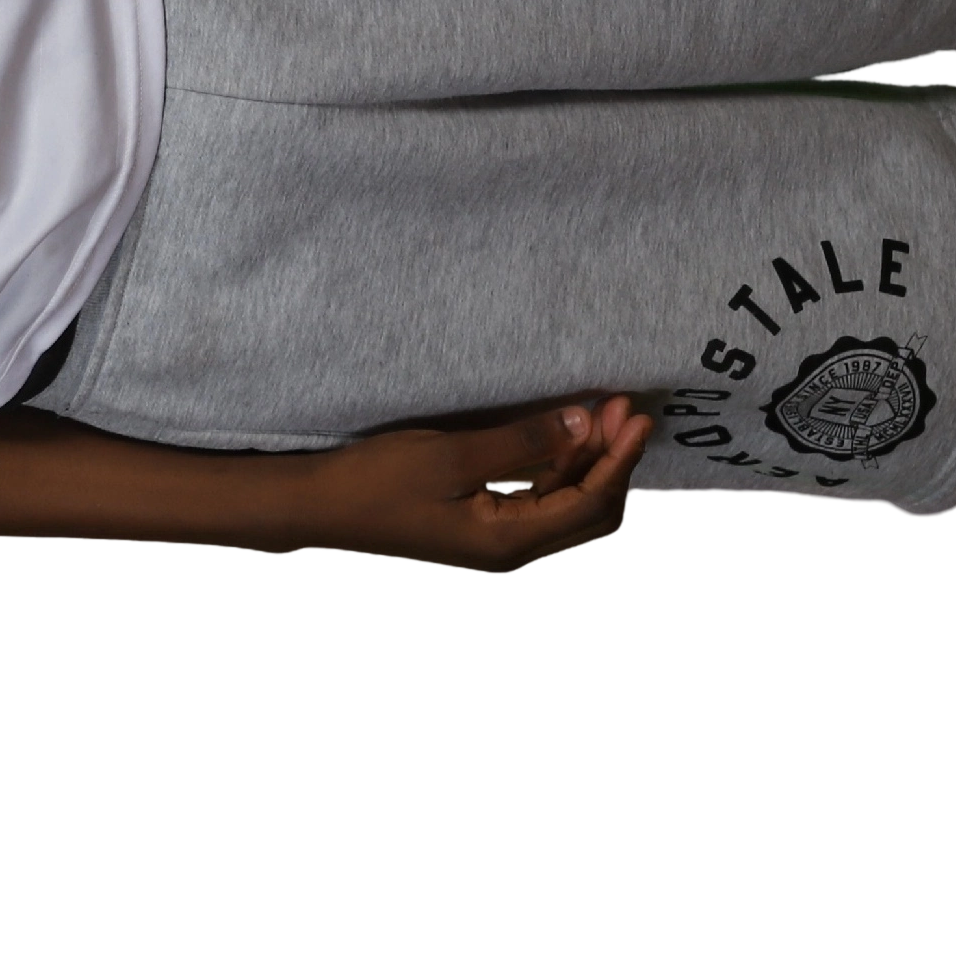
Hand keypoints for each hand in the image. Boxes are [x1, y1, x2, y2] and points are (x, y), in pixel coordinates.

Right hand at [282, 392, 654, 573]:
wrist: (321, 505)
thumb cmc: (378, 481)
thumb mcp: (452, 455)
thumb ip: (521, 441)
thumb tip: (583, 425)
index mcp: (508, 541)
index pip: (588, 501)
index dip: (618, 458)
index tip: (634, 415)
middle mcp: (510, 549)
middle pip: (588, 509)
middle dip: (611, 458)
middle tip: (622, 406)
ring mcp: (494, 539)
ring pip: (565, 503)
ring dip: (587, 460)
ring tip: (602, 412)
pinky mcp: (479, 525)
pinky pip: (538, 499)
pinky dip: (558, 467)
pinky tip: (564, 435)